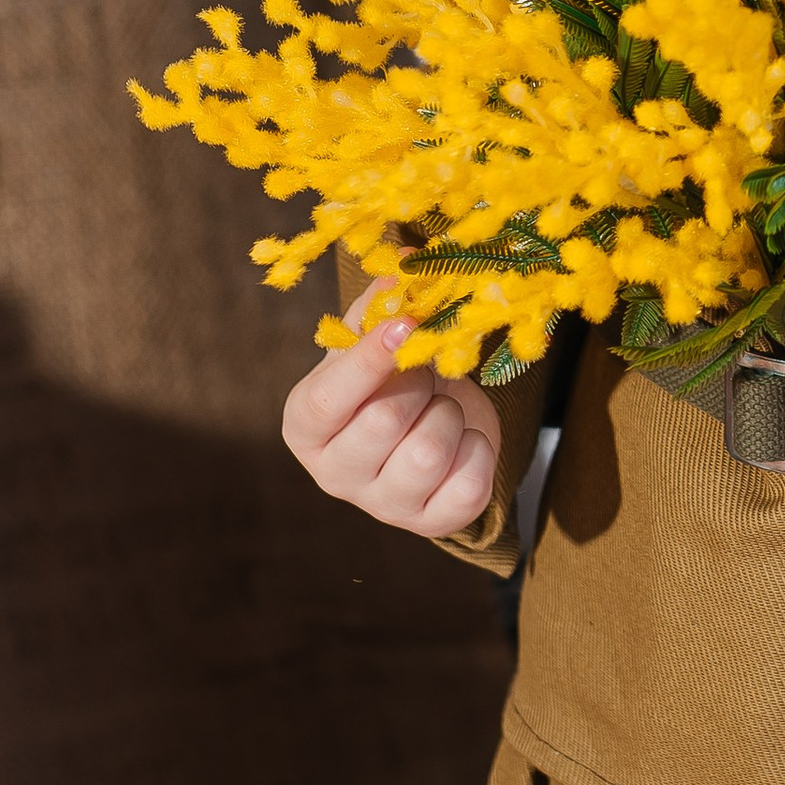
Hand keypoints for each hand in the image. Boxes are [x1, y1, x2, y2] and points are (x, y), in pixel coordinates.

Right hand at [282, 290, 500, 539]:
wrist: (426, 422)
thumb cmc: (390, 374)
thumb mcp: (376, 334)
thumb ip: (383, 301)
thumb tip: (404, 261)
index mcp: (305, 424)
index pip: (328, 400)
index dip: (369, 361)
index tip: (407, 323)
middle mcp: (333, 474)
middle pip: (385, 423)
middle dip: (419, 383)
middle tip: (424, 372)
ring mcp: (381, 507)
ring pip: (429, 454)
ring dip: (449, 414)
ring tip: (441, 407)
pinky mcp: (431, 523)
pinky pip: (469, 486)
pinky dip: (479, 448)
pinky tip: (463, 437)